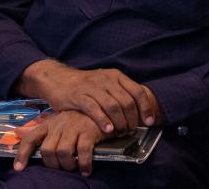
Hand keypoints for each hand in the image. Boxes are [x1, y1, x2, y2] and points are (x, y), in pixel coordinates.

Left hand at [13, 110, 102, 176]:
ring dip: (67, 165)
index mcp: (51, 123)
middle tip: (61, 167)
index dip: (23, 154)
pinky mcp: (89, 131)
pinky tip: (86, 169)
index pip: (31, 138)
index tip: (19, 169)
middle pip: (47, 149)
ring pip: (62, 152)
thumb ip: (46, 131)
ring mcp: (75, 127)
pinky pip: (82, 152)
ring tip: (73, 168)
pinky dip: (83, 164)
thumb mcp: (61, 121)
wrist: (105, 110)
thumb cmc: (81, 119)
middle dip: (52, 164)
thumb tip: (19, 133)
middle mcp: (60, 124)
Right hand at [16, 60, 158, 134]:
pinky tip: (108, 130)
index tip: (149, 121)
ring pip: (113, 105)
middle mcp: (107, 79)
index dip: (145, 107)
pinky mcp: (78, 96)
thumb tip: (138, 111)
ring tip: (121, 132)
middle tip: (131, 130)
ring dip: (120, 122)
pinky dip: (103, 120)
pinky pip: (94, 109)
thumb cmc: (86, 85)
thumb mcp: (106, 84)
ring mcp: (92, 87)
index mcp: (116, 76)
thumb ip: (120, 93)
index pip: (137, 91)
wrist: (58, 79)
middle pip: (126, 101)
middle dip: (132, 118)